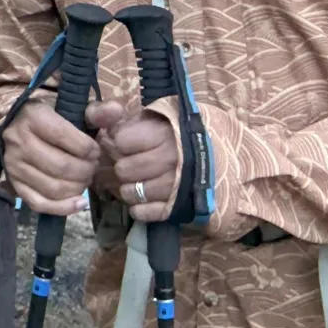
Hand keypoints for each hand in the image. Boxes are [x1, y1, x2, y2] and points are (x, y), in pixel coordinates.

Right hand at [0, 102, 97, 215]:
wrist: (17, 123)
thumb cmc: (51, 116)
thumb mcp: (72, 108)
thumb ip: (96, 111)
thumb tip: (116, 110)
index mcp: (32, 118)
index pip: (64, 138)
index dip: (88, 149)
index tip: (95, 151)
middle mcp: (18, 142)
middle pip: (62, 167)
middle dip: (86, 171)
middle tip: (93, 167)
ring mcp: (13, 165)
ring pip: (53, 188)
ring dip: (78, 188)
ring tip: (85, 179)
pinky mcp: (14, 183)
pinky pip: (39, 203)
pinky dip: (63, 208)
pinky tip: (79, 202)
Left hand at [88, 100, 180, 223]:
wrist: (219, 157)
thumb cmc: (176, 133)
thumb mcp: (152, 114)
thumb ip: (121, 114)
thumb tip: (108, 121)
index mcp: (164, 133)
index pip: (121, 141)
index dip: (120, 142)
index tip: (126, 143)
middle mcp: (170, 159)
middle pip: (124, 170)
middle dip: (123, 167)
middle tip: (132, 164)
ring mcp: (176, 186)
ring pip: (131, 193)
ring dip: (129, 188)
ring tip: (138, 181)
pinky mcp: (177, 208)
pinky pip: (143, 213)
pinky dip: (139, 208)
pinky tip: (144, 199)